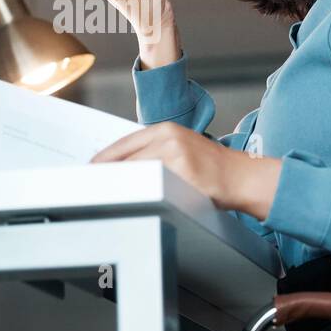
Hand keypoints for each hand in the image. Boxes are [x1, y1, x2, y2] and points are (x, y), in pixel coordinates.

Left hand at [90, 121, 281, 218]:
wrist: (241, 177)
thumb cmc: (210, 168)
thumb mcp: (180, 149)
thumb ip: (152, 152)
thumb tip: (120, 167)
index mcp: (164, 129)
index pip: (121, 144)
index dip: (102, 160)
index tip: (89, 172)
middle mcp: (167, 137)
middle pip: (123, 158)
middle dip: (107, 175)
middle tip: (93, 189)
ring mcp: (174, 154)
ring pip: (134, 172)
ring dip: (120, 186)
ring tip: (110, 197)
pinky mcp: (181, 172)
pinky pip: (151, 185)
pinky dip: (139, 194)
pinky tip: (133, 201)